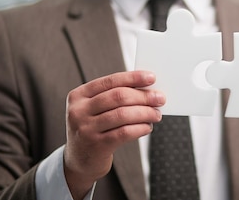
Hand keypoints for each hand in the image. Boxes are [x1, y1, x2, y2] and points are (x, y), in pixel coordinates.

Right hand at [63, 71, 164, 199]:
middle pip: (118, 96)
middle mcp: (79, 111)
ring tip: (156, 114)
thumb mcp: (94, 110)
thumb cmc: (93, 129)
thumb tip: (146, 88)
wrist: (80, 160)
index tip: (151, 77)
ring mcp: (86, 129)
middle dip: (143, 96)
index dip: (133, 78)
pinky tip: (147, 127)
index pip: (110, 81)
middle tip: (159, 98)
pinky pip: (124, 132)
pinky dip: (140, 128)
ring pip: (123, 114)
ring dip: (145, 113)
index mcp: (78, 96)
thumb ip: (113, 97)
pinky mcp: (96, 146)